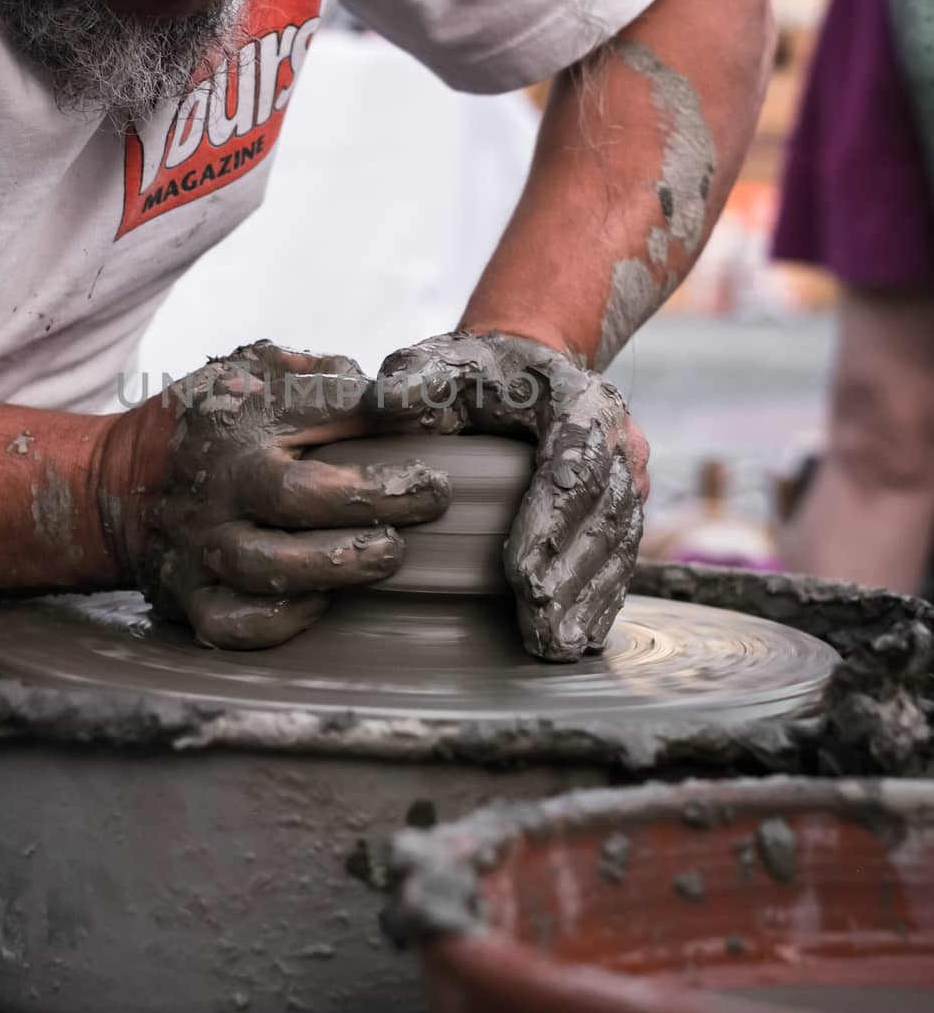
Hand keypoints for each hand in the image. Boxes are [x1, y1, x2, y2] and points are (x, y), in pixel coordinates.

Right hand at [96, 341, 449, 648]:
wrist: (122, 479)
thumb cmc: (221, 422)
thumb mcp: (268, 377)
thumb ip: (338, 384)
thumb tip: (423, 409)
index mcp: (241, 422)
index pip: (320, 418)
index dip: (383, 431)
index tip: (434, 465)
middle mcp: (216, 484)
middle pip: (292, 499)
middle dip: (369, 506)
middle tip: (424, 506)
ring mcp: (198, 543)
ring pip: (262, 567)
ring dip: (335, 566)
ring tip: (386, 555)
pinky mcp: (186, 594)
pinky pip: (228, 624)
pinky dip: (277, 622)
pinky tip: (320, 603)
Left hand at [371, 331, 647, 661]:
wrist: (532, 369)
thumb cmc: (484, 373)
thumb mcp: (448, 364)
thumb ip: (417, 379)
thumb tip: (383, 402)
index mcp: (582, 401)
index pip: (573, 464)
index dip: (550, 521)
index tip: (521, 576)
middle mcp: (618, 440)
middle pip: (601, 515)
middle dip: (570, 578)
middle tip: (540, 629)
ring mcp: (628, 477)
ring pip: (617, 543)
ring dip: (589, 598)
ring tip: (558, 648)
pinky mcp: (626, 507)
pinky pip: (621, 556)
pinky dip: (602, 599)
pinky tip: (580, 639)